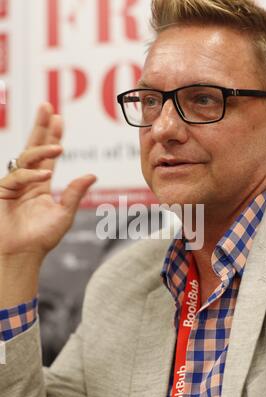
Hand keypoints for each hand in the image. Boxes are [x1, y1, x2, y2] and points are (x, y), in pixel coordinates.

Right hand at [0, 103, 96, 261]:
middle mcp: (27, 180)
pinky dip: (32, 174)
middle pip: (33, 147)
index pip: (48, 156)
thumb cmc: (42, 239)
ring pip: (26, 157)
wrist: (23, 255)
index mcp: (41, 184)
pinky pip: (17, 176)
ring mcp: (14, 184)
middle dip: (40, 127)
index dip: (53, 137)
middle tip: (48, 107)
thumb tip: (92, 174)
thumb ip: (75, 194)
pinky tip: (45, 174)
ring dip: (42, 149)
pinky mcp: (3, 191)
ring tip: (59, 146)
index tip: (60, 119)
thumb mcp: (64, 214)